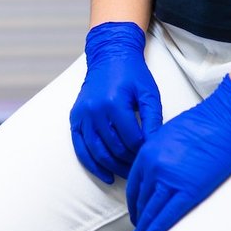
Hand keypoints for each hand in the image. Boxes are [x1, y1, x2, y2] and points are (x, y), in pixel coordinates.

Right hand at [69, 22, 163, 183]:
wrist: (109, 55)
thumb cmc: (132, 74)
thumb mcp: (149, 93)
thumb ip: (153, 120)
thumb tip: (155, 146)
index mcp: (114, 103)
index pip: (131, 140)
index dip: (143, 151)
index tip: (151, 155)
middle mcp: (95, 110)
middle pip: (114, 148)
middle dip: (129, 161)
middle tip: (141, 167)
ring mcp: (82, 114)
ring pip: (97, 152)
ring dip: (113, 167)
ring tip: (128, 174)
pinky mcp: (75, 117)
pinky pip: (80, 147)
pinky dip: (92, 164)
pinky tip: (106, 175)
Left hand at [125, 74, 230, 230]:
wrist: (223, 121)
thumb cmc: (202, 124)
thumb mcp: (168, 136)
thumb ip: (158, 155)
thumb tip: (159, 174)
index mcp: (147, 153)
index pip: (134, 186)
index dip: (134, 203)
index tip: (136, 212)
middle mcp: (153, 166)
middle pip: (140, 200)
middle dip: (139, 218)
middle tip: (140, 228)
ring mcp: (169, 179)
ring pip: (151, 211)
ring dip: (146, 228)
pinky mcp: (188, 190)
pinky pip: (167, 215)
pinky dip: (158, 230)